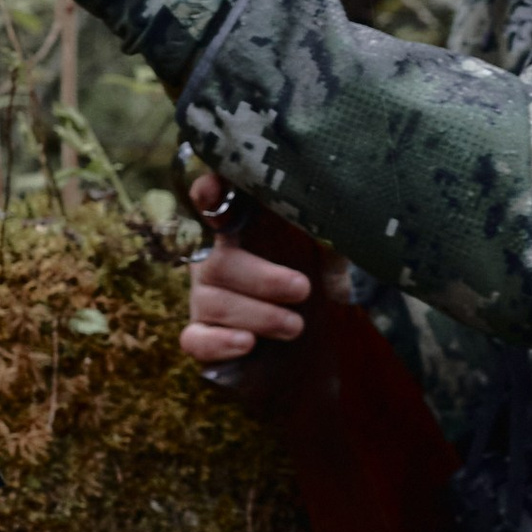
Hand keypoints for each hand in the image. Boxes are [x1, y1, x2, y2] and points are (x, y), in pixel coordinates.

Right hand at [181, 164, 314, 368]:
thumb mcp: (327, 259)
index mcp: (241, 233)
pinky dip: (219, 342)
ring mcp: (204, 300)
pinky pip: (195, 340)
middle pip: (220, 264)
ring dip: (258, 315)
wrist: (314, 341)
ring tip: (295, 326)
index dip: (211, 195)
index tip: (213, 189)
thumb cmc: (316, 286)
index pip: (218, 205)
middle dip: (263, 279)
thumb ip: (326, 241)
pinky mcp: (202, 338)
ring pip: (213, 303)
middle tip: (302, 289)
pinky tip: (247, 343)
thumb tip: (337, 231)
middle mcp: (216, 262)